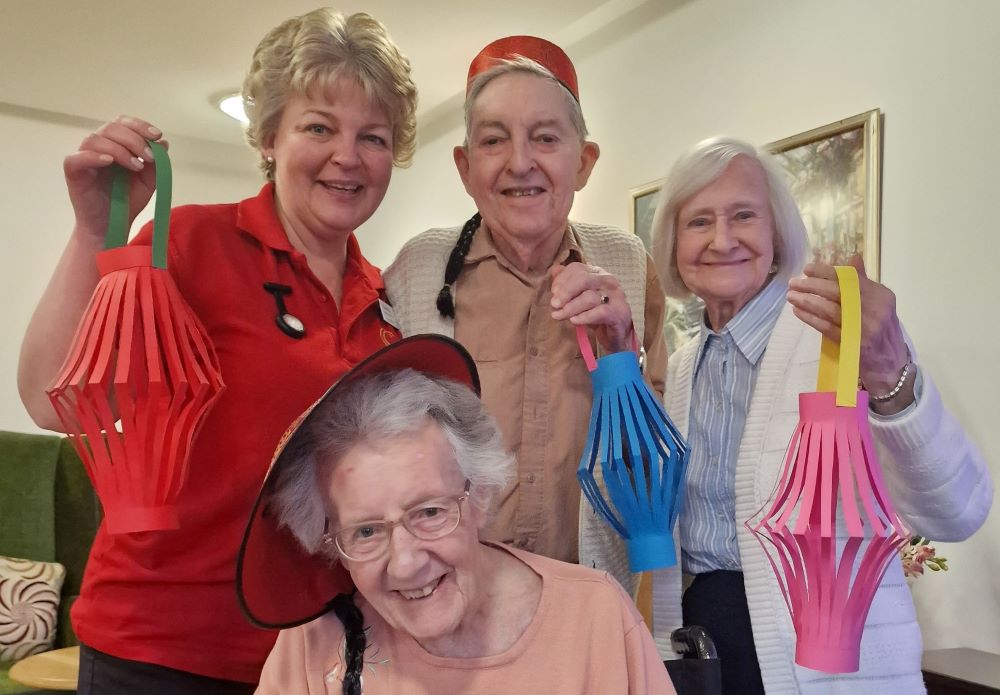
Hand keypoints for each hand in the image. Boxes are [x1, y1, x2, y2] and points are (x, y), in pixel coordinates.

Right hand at [64, 116, 165, 244]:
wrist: (112, 227)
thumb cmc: (127, 202)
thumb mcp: (148, 182)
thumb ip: (156, 163)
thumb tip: (163, 142)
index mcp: (115, 145)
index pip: (123, 123)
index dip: (140, 125)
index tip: (158, 135)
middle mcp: (98, 147)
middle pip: (111, 128)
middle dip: (134, 139)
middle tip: (149, 156)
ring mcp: (84, 158)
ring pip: (95, 139)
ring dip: (120, 149)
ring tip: (137, 166)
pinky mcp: (73, 172)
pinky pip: (77, 157)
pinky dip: (93, 156)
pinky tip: (110, 162)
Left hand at [550, 262, 634, 353]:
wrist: (616, 333)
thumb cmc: (595, 312)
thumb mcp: (578, 297)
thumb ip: (567, 283)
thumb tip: (555, 270)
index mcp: (597, 273)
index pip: (577, 268)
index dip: (562, 280)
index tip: (553, 293)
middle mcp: (607, 281)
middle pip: (583, 279)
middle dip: (565, 292)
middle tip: (554, 304)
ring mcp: (615, 296)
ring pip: (590, 297)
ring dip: (571, 308)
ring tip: (559, 316)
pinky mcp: (619, 312)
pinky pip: (600, 312)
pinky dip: (584, 317)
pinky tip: (574, 321)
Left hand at [786, 255, 910, 399]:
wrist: (891, 365)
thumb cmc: (881, 331)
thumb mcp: (878, 304)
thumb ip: (863, 283)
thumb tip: (853, 258)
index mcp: (882, 295)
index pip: (851, 279)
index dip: (826, 272)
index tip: (807, 269)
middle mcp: (876, 309)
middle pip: (838, 292)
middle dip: (812, 285)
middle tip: (793, 282)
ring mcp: (865, 327)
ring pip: (830, 309)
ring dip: (807, 301)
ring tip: (791, 295)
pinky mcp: (854, 343)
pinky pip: (827, 328)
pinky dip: (810, 318)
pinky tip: (798, 312)